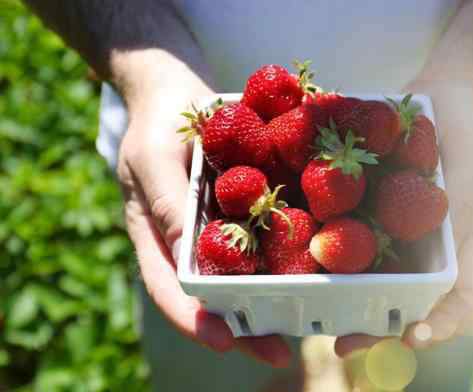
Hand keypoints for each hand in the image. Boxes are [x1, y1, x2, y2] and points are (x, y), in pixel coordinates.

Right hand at [116, 84, 290, 367]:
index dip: (193, 319)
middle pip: (209, 297)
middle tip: (278, 351)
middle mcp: (186, 243)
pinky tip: (310, 272)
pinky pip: (260, 241)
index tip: (223, 340)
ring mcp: (214, 230)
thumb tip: (185, 257)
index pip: (168, 288)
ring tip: (301, 327)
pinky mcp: (239, 213)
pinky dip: (281, 260)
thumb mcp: (153, 157)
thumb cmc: (155, 123)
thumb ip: (166, 203)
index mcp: (154, 237)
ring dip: (267, 302)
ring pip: (239, 277)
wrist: (173, 92)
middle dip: (242, 328)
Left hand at [335, 82, 472, 354]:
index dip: (441, 326)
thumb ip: (458, 219)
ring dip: (345, 299)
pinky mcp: (369, 202)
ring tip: (316, 316)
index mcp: (457, 248)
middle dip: (374, 326)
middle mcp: (423, 245)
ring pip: (369, 274)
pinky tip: (299, 258)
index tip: (414, 336)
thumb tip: (435, 268)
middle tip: (343, 344)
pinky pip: (347, 231)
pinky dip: (327, 250)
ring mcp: (394, 225)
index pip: (458, 302)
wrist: (453, 88)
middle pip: (402, 299)